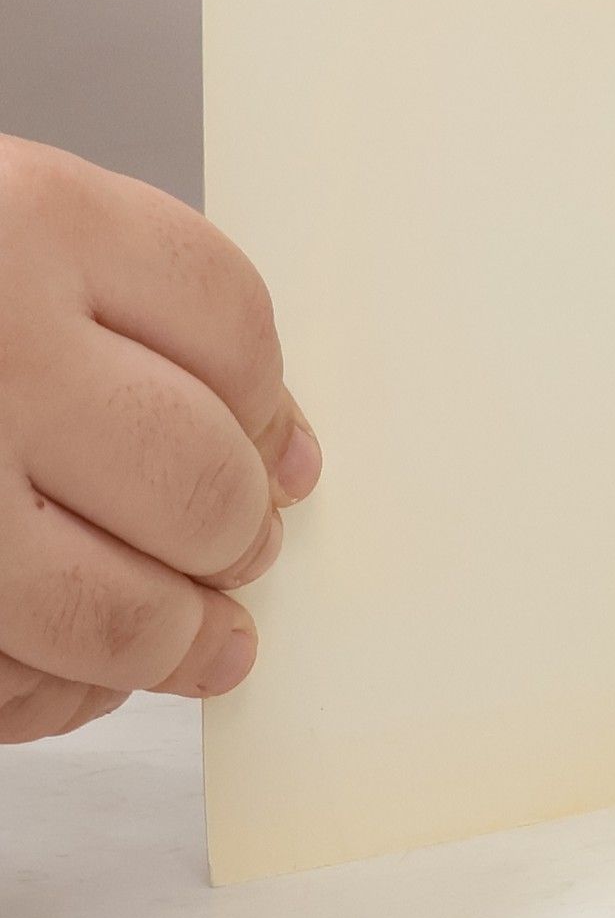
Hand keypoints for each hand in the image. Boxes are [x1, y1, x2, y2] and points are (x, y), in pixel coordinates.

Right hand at [0, 136, 319, 742]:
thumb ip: (121, 308)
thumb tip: (281, 445)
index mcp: (26, 221)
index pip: (232, 325)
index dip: (272, 402)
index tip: (283, 447)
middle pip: (196, 475)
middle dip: (239, 533)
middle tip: (244, 548)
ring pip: (108, 609)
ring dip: (174, 639)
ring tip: (203, 641)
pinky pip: (3, 681)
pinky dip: (51, 696)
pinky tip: (69, 672)